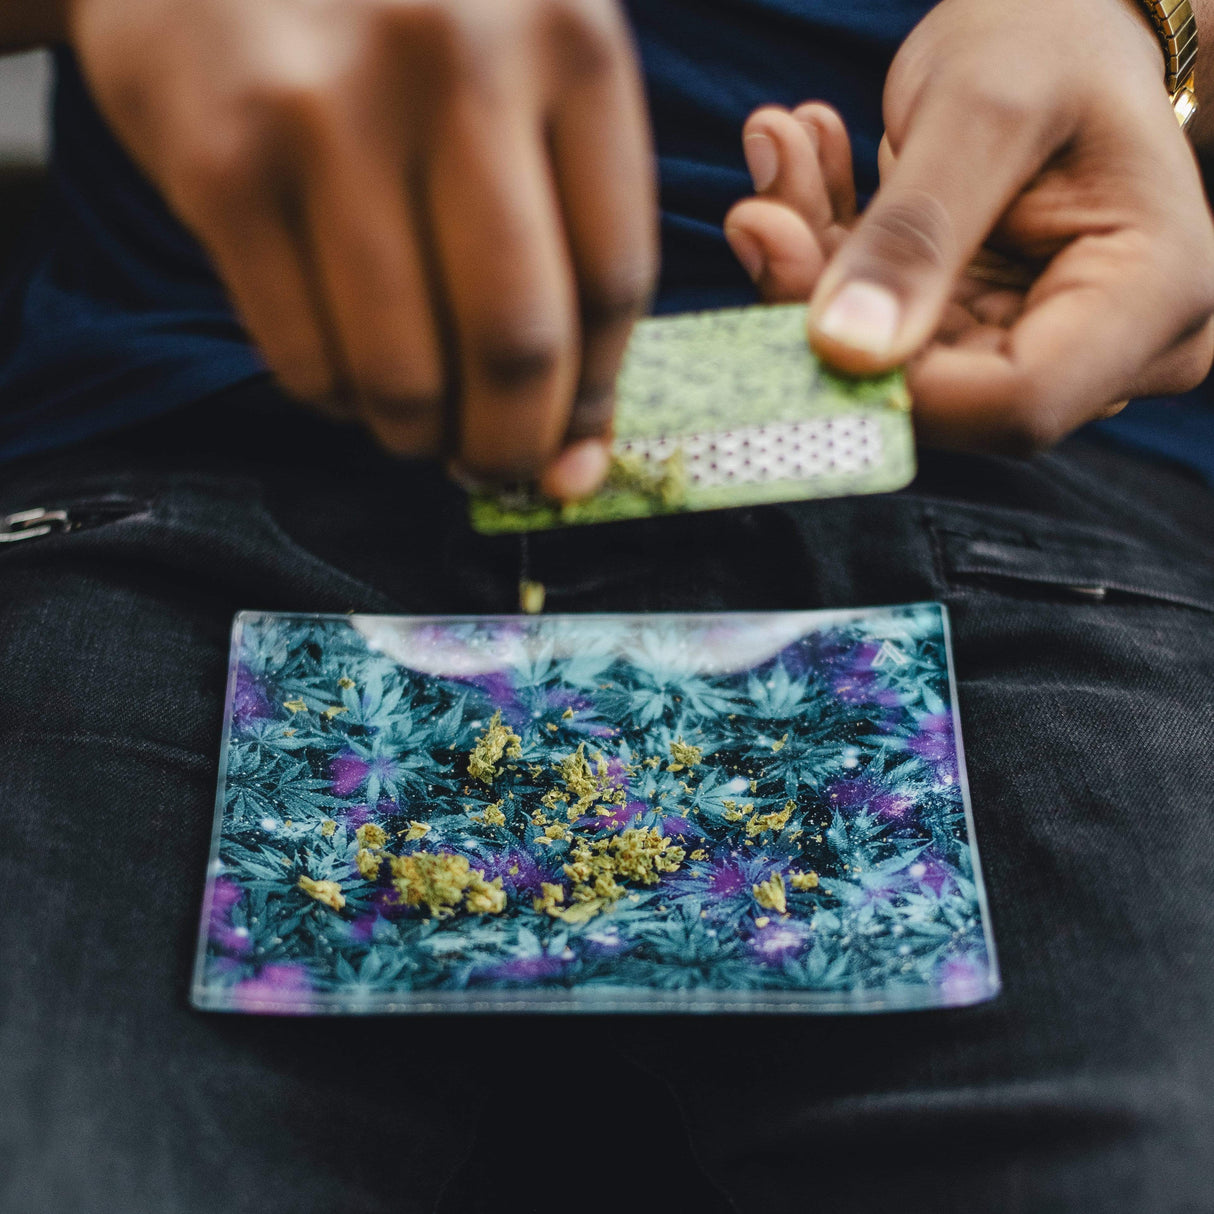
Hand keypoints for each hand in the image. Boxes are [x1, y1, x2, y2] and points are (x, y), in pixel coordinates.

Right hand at [66, 0, 657, 496]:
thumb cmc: (398, 27)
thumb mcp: (519, 81)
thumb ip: (570, 248)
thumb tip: (577, 465)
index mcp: (569, 38)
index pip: (614, 280)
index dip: (592, 397)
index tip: (567, 445)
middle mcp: (457, 59)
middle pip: (516, 340)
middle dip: (507, 445)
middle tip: (491, 466)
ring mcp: (328, 106)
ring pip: (404, 369)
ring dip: (416, 434)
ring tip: (416, 422)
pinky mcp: (222, 161)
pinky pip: (303, 357)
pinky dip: (335, 400)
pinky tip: (344, 371)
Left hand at [725, 0, 1213, 452]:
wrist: (1071, 18)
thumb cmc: (1059, 36)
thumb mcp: (987, 107)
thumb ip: (916, 233)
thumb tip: (842, 351)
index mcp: (1153, 299)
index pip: (1014, 402)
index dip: (891, 375)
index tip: (792, 274)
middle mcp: (1108, 352)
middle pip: (940, 390)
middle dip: (828, 306)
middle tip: (760, 207)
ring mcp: (1038, 347)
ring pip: (891, 362)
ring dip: (815, 265)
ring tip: (782, 148)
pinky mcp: (977, 332)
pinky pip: (881, 328)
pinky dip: (829, 252)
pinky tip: (808, 162)